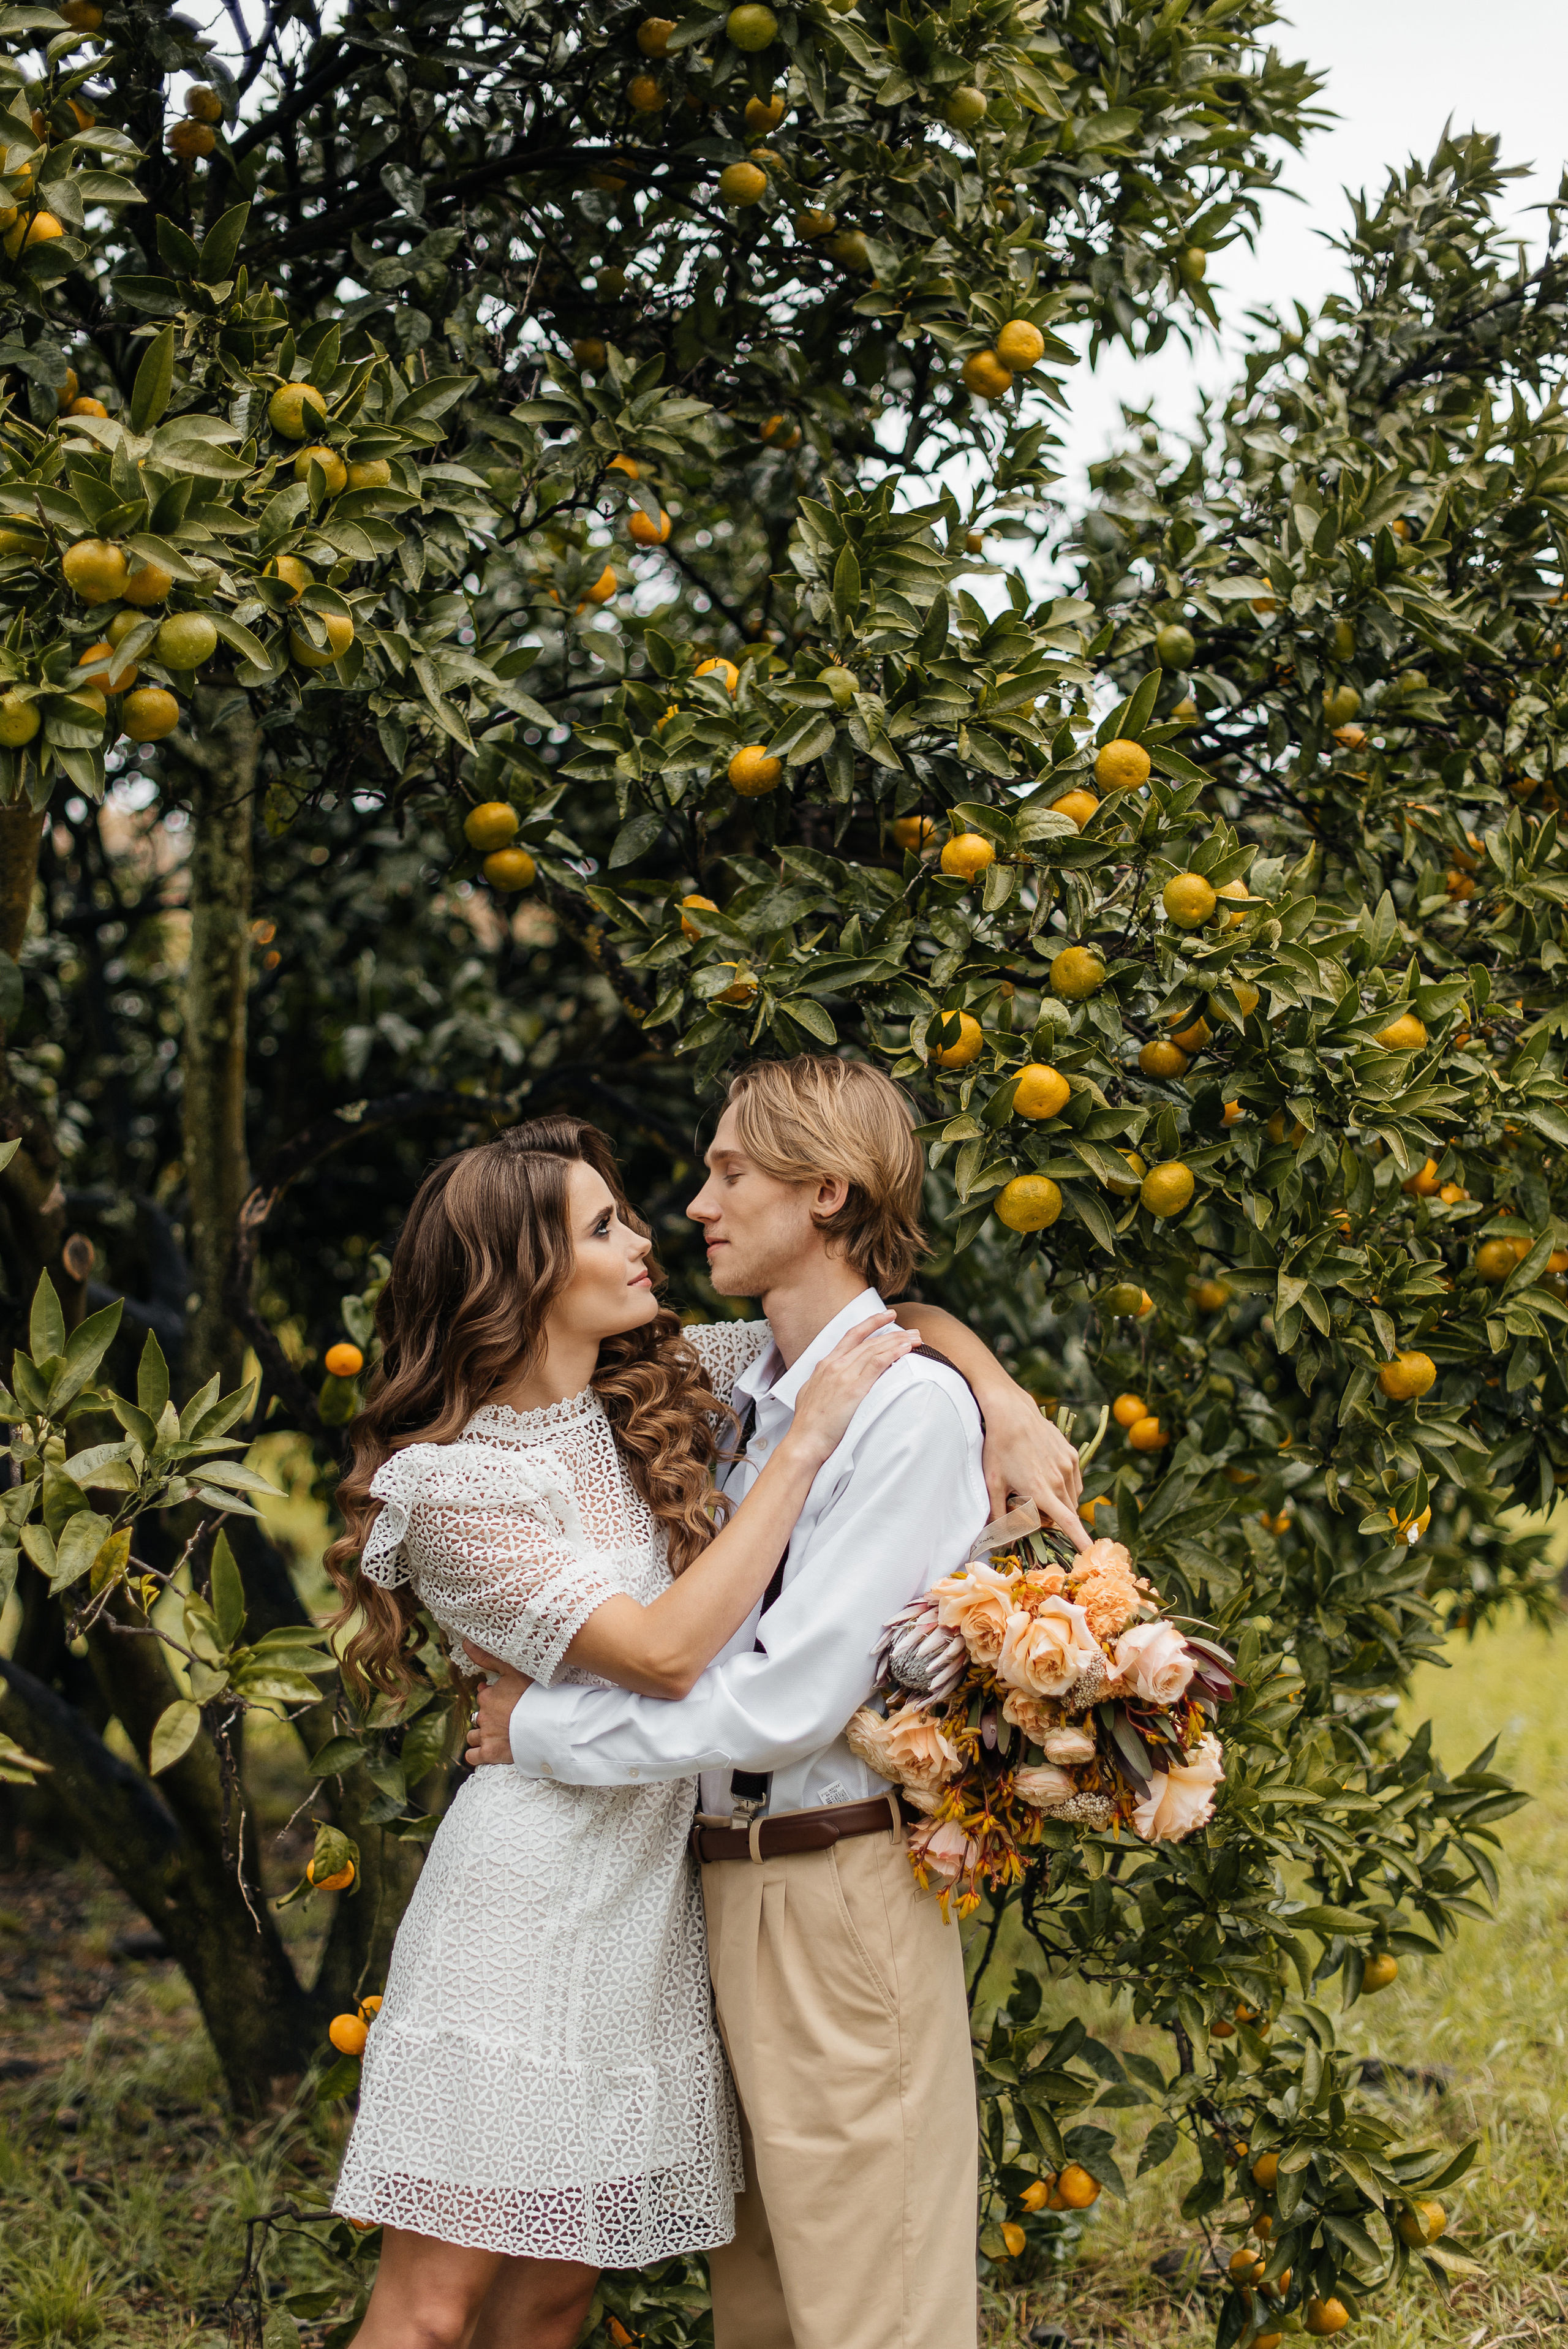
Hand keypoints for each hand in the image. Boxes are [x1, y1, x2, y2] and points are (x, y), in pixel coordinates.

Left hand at [462, 1640, 533, 1767]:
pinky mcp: (490, 1753)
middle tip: (506, 1719)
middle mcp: (482, 1715)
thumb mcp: (513, 1670)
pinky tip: (486, 1750)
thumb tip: (464, 1642)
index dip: (491, 1697)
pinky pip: (473, 1756)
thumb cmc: (533, 1694)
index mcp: (487, 1696)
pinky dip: (477, 1754)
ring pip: (473, 1736)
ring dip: (480, 1736)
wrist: (547, 1723)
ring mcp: (485, 1735)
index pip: (482, 1696)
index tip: (504, 1700)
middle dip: (487, 1718)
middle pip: (478, 1716)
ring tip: (497, 1735)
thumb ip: (488, 1657)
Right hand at [786, 1311, 919, 1466]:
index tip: (887, 1315)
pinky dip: (893, 1353)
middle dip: (893, 1333)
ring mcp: (844, 1375)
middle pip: (869, 1341)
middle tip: (912, 1331)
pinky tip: (906, 1350)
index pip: (852, 1335)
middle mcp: (835, 1365)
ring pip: (876, 1349)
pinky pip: (878, 1364)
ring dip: (899, 1341)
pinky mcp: (854, 1389)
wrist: (805, 1440)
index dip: (871, 1323)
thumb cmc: (809, 1424)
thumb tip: (835, 1382)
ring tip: (916, 1339)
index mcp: (825, 1365)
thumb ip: (825, 1382)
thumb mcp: (811, 1394)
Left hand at [980, 1386, 1090, 1552]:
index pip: (1067, 1522)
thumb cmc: (998, 1448)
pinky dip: (1066, 1488)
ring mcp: (1068, 1465)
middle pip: (1066, 1513)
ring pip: (1072, 1498)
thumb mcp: (992, 1483)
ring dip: (1060, 1503)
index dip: (1080, 1540)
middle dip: (1053, 1519)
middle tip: (1031, 1508)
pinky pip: (1075, 1482)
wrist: (1011, 1412)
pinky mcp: (1071, 1454)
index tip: (1091, 1553)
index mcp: (1040, 1490)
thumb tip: (1000, 1537)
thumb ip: (997, 1514)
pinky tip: (1049, 1478)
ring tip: (1037, 1490)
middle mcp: (1058, 1479)